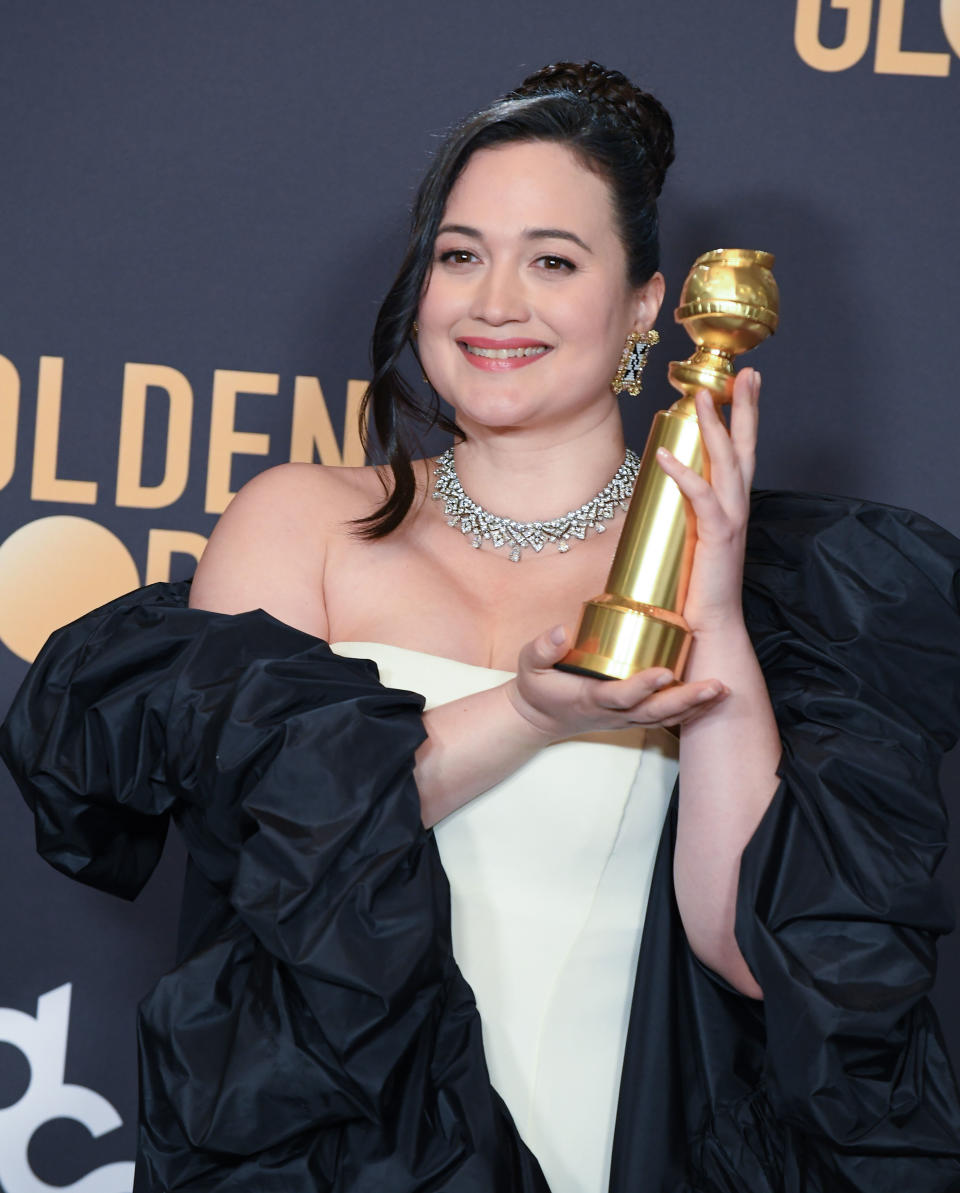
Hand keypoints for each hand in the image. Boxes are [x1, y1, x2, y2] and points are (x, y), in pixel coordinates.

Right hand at [506, 624, 727, 743]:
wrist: (541, 717)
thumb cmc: (539, 687)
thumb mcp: (530, 665)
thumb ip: (542, 648)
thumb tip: (561, 631)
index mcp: (591, 699)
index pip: (620, 696)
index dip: (642, 686)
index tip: (663, 672)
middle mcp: (614, 713)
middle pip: (655, 712)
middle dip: (687, 700)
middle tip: (715, 685)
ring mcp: (627, 719)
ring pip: (666, 718)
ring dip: (696, 706)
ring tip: (724, 689)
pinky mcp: (635, 717)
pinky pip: (667, 718)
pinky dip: (692, 710)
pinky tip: (714, 697)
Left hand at [655, 367, 760, 634]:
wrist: (709, 626)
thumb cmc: (697, 588)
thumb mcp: (691, 538)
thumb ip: (687, 511)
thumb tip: (663, 485)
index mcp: (733, 506)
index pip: (741, 454)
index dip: (744, 418)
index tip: (745, 384)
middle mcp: (738, 508)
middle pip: (744, 448)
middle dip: (746, 409)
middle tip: (748, 374)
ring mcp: (731, 521)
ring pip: (726, 464)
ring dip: (715, 427)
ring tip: (704, 395)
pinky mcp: (717, 537)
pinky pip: (702, 497)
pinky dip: (684, 473)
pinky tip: (667, 453)